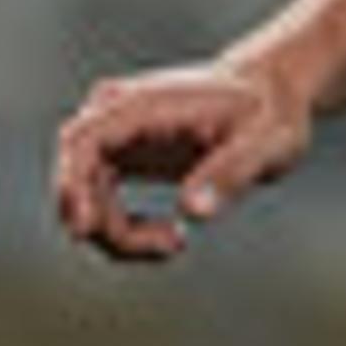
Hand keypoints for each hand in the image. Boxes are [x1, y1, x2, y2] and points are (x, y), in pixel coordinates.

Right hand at [51, 58, 310, 262]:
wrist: (270, 99)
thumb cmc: (271, 115)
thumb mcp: (268, 143)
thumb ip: (232, 172)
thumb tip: (193, 211)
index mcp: (145, 103)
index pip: (83, 140)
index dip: (74, 184)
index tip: (84, 227)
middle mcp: (117, 115)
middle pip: (77, 177)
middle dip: (105, 225)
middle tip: (169, 247)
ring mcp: (114, 138)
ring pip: (84, 198)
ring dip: (118, 234)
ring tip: (176, 244)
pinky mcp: (120, 158)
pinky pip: (98, 202)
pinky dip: (122, 230)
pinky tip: (169, 237)